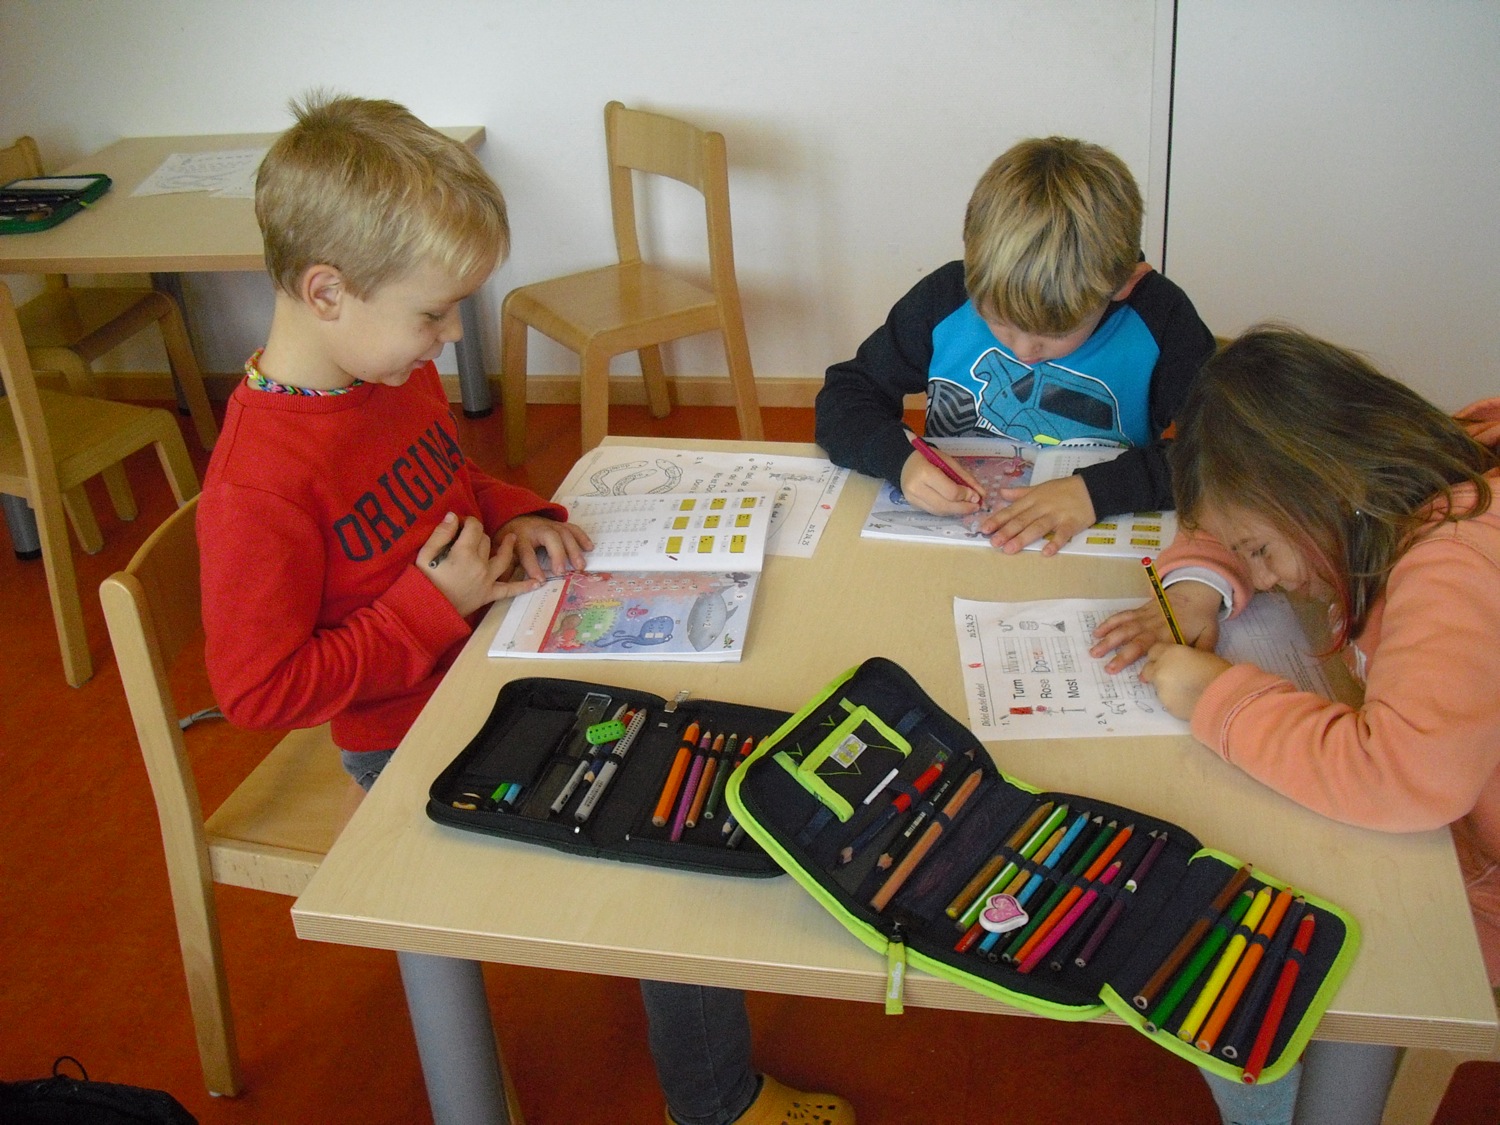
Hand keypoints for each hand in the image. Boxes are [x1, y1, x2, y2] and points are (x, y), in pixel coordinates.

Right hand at [420, 513, 540, 616]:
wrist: (427, 611)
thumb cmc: (423, 582)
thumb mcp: (425, 554)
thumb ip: (441, 533)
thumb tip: (454, 516)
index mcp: (464, 552)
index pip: (474, 527)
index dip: (468, 521)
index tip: (461, 523)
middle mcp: (480, 564)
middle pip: (486, 541)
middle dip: (480, 534)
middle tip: (471, 535)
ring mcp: (487, 580)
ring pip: (503, 558)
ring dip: (510, 547)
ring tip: (513, 538)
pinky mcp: (488, 594)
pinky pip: (509, 590)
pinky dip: (523, 586)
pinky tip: (537, 583)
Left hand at [499, 514, 593, 579]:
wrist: (513, 517)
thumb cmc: (509, 539)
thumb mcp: (502, 551)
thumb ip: (504, 565)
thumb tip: (502, 584)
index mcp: (520, 537)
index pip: (527, 551)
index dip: (533, 566)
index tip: (540, 580)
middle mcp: (536, 529)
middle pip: (550, 537)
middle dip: (558, 554)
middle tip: (562, 572)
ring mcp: (550, 525)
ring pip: (564, 533)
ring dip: (574, 549)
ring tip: (580, 566)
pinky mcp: (559, 524)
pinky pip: (573, 528)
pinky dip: (582, 537)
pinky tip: (590, 548)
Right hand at [899, 450, 982, 515]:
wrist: (903, 462)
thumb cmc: (927, 457)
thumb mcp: (947, 461)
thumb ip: (964, 477)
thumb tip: (981, 493)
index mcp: (925, 473)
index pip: (950, 492)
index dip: (965, 496)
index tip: (977, 496)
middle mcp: (917, 489)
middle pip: (945, 505)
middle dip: (963, 508)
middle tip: (976, 506)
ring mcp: (913, 499)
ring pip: (939, 511)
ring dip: (956, 511)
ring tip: (968, 507)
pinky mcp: (913, 505)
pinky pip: (934, 511)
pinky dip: (947, 510)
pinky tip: (955, 506)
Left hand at [978, 475, 1094, 555]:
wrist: (1092, 488)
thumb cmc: (1063, 489)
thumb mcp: (1040, 487)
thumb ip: (1020, 493)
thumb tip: (1001, 493)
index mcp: (1033, 499)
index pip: (1012, 510)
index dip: (998, 520)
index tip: (984, 529)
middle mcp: (1042, 507)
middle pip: (1022, 520)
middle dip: (1007, 531)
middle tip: (994, 542)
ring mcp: (1057, 515)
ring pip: (1038, 527)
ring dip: (1024, 538)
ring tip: (1010, 549)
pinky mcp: (1072, 523)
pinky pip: (1062, 534)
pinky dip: (1055, 542)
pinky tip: (1046, 552)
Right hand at [1091, 580, 1222, 672]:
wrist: (1195, 590)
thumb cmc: (1202, 617)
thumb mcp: (1210, 634)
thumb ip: (1203, 651)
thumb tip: (1197, 669)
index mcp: (1172, 634)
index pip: (1158, 649)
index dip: (1149, 663)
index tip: (1141, 677)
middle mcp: (1155, 626)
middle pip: (1136, 641)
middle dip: (1122, 655)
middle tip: (1108, 668)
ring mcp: (1145, 617)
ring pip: (1124, 628)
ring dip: (1109, 640)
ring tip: (1094, 651)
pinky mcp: (1139, 611)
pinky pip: (1122, 616)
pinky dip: (1109, 623)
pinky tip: (1097, 632)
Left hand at [1139, 642, 1231, 719]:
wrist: (1223, 697)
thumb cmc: (1218, 672)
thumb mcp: (1201, 655)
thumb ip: (1184, 658)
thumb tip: (1180, 664)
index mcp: (1170, 653)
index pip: (1153, 651)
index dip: (1159, 657)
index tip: (1166, 661)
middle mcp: (1160, 669)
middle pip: (1148, 669)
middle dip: (1155, 672)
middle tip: (1169, 677)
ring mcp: (1160, 689)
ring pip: (1156, 686)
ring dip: (1165, 687)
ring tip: (1184, 691)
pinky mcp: (1165, 706)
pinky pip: (1166, 700)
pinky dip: (1173, 700)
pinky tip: (1187, 701)